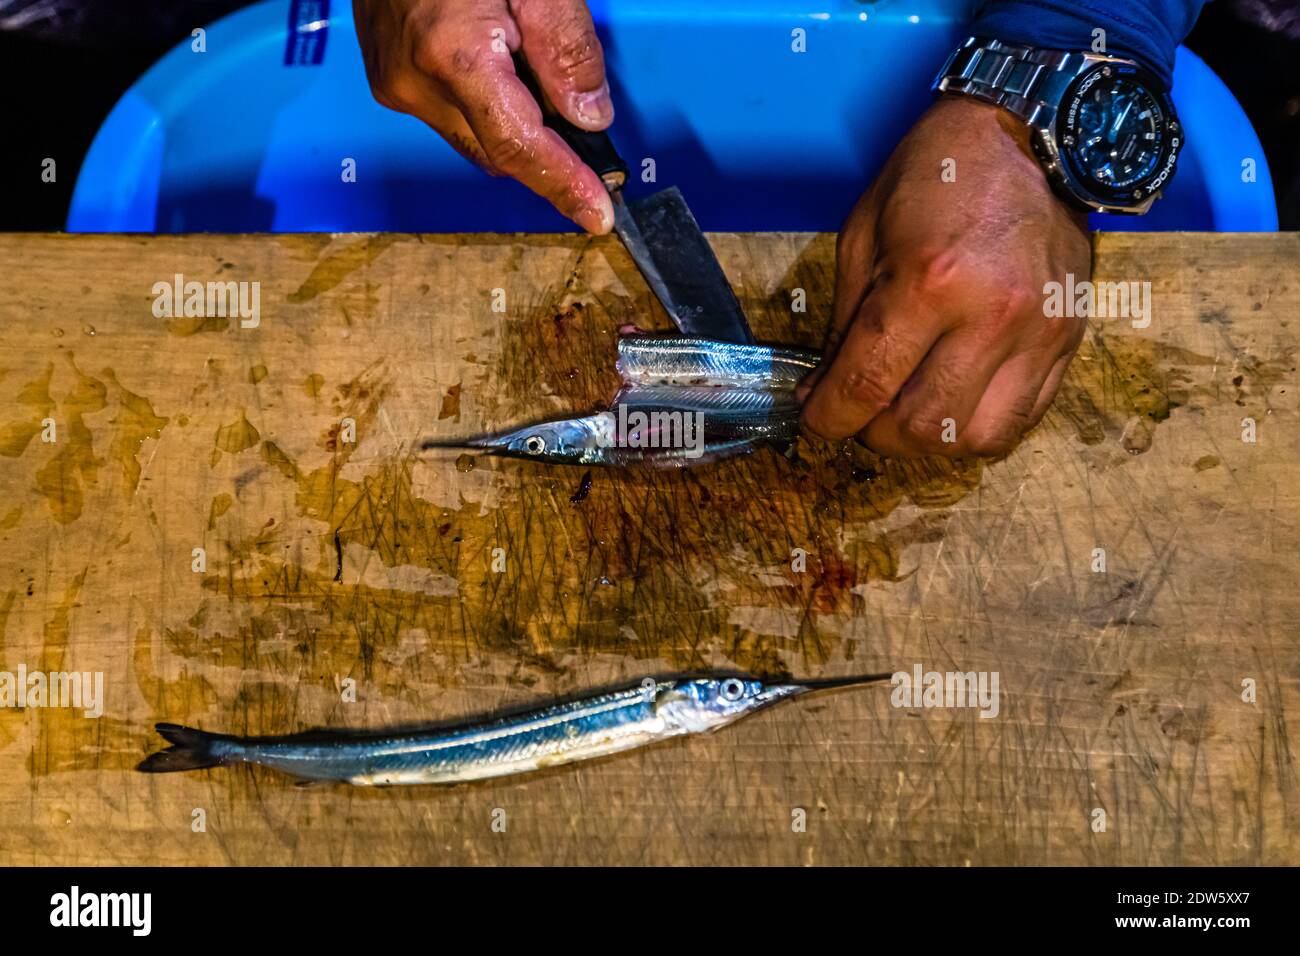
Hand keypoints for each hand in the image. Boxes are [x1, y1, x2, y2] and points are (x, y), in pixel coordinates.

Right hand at [353, 0, 613, 232]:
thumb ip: (566, 44)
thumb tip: (590, 117)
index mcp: (452, 53)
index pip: (520, 145)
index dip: (564, 185)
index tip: (597, 214)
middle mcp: (414, 80)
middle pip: (497, 153)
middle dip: (548, 161)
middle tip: (595, 159)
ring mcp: (393, 82)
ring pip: (474, 140)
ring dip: (519, 134)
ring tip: (549, 96)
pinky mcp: (386, 77)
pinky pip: (451, 117)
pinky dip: (490, 112)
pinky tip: (510, 79)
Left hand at [799, 97, 1090, 456]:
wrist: (1034, 136)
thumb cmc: (937, 176)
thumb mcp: (865, 237)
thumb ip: (844, 326)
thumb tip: (822, 392)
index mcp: (928, 283)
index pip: (866, 388)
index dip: (828, 419)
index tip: (815, 420)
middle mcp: (989, 317)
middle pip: (920, 427)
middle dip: (876, 434)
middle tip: (862, 411)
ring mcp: (1037, 334)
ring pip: (975, 439)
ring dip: (930, 440)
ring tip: (910, 409)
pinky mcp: (1068, 342)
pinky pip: (1021, 419)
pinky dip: (978, 425)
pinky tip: (955, 399)